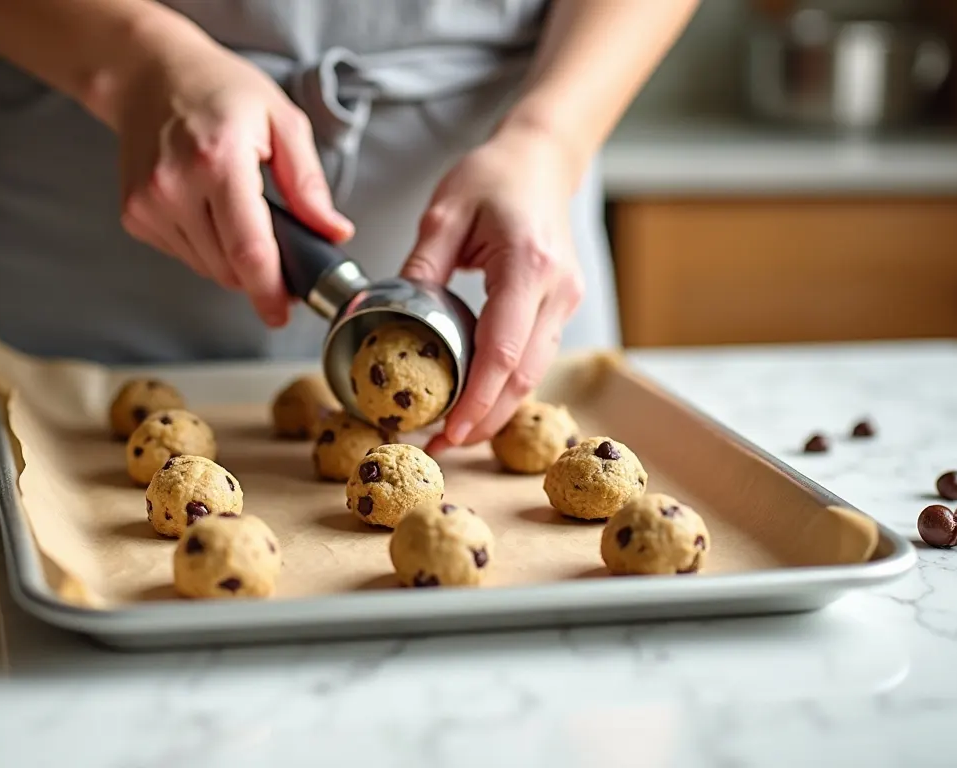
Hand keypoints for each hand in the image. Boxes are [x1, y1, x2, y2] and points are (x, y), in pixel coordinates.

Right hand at [115, 38, 353, 326]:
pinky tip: (206, 207)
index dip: (268, 291)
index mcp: (218, 161)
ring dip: (230, 258)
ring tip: (238, 211)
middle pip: (226, 267)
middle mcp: (175, 186)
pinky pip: (182, 254)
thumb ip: (309, 183)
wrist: (150, 75)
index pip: (247, 250)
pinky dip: (204, 245)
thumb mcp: (281, 121)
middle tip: (278, 246)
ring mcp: (148, 204)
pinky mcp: (134, 215)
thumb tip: (333, 232)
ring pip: (205, 267)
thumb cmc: (219, 90)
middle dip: (259, 272)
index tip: (281, 313)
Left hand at [401, 125, 585, 452]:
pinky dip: (506, 387)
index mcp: (527, 264)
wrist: (541, 160)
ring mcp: (565, 301)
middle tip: (439, 446)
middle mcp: (556, 290)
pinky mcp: (561, 307)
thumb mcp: (444, 211)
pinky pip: (534, 358)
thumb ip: (421, 266)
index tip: (448, 430)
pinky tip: (476, 403)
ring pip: (534, 374)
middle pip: (524, 375)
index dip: (478, 399)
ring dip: (496, 410)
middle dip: (484, 419)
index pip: (504, 349)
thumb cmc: (493, 177)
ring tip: (451, 434)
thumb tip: (392, 315)